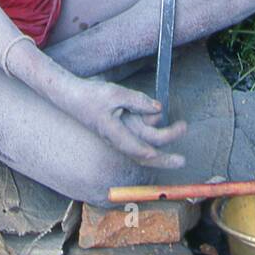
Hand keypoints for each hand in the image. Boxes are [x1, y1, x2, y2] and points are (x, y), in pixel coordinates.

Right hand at [65, 77, 186, 168]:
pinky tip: (159, 117)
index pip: (139, 150)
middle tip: (182, 161)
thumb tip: (159, 108)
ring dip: (161, 139)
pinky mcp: (120, 127)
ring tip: (180, 128)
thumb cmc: (91, 96)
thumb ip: (138, 101)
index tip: (172, 157)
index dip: (155, 155)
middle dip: (164, 159)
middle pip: (145, 154)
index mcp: (115, 134)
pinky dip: (151, 127)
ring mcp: (120, 134)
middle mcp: (120, 138)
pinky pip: (139, 133)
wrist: (72, 96)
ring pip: (144, 143)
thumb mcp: (115, 93)